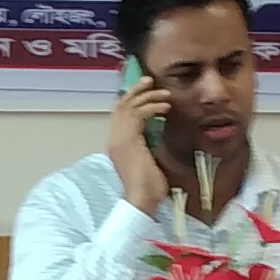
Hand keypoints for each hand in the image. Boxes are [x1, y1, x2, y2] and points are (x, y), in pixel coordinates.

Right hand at [105, 77, 174, 217]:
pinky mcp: (128, 138)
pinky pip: (139, 113)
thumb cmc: (147, 188)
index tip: (145, 93)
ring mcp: (119, 138)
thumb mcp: (148, 162)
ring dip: (147, 96)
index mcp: (116, 144)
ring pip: (129, 106)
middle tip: (149, 80)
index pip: (119, 115)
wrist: (141, 199)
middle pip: (120, 105)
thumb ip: (149, 147)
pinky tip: (165, 108)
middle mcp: (114, 138)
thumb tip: (158, 137)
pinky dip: (153, 107)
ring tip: (163, 92)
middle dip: (135, 90)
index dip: (131, 100)